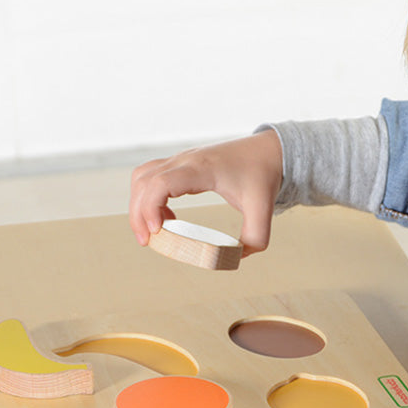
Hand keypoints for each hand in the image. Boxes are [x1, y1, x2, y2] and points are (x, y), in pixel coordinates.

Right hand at [129, 128, 282, 254]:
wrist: (269, 150)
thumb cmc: (263, 174)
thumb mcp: (263, 209)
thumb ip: (255, 237)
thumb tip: (237, 257)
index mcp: (202, 169)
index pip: (162, 182)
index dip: (151, 206)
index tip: (157, 231)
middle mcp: (186, 160)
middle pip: (144, 181)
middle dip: (138, 213)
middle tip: (147, 242)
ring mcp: (182, 160)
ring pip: (143, 177)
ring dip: (140, 204)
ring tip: (154, 231)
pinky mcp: (182, 165)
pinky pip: (152, 177)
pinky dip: (149, 197)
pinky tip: (167, 218)